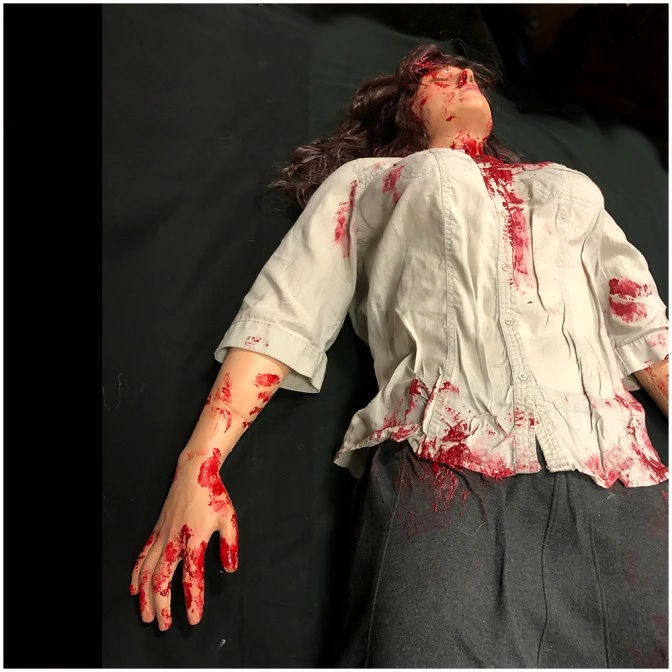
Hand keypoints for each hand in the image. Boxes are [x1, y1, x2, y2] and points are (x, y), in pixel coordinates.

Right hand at [129, 448, 238, 629]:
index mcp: (195, 539)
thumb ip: (230, 545)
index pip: (193, 576)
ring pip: (147, 571)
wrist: (194, 471)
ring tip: (146, 616)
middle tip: (165, 625)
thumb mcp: (229, 518)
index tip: (193, 618)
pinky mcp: (156, 530)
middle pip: (163, 579)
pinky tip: (133, 589)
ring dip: (145, 596)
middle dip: (162, 605)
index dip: (193, 600)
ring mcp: (162, 535)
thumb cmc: (214, 495)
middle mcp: (175, 540)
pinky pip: (142, 555)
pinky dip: (135, 574)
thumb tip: (229, 569)